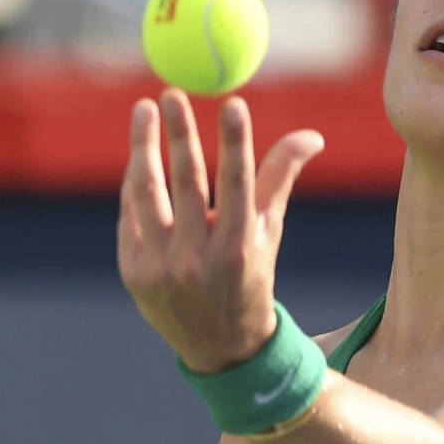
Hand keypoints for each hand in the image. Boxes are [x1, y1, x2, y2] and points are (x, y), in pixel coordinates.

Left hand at [118, 89, 323, 373]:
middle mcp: (197, 260)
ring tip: (144, 111)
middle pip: (186, 183)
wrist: (220, 349)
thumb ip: (279, 179)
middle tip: (172, 93)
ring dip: (144, 147)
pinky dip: (135, 182)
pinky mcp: (133, 272)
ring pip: (148, 193)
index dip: (236, 141)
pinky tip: (140, 155)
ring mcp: (161, 268)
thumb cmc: (249, 279)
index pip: (237, 184)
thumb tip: (312, 135)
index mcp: (238, 250)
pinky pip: (131, 214)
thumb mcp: (267, 233)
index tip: (232, 102)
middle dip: (180, 133)